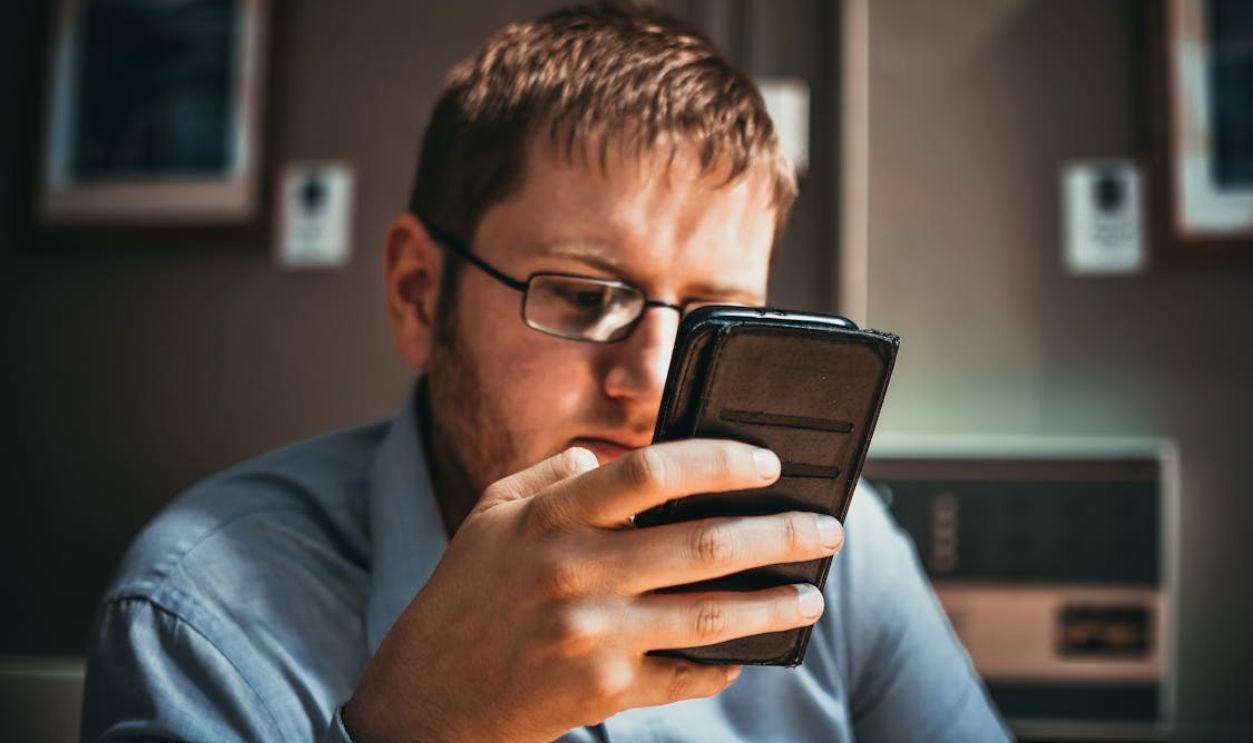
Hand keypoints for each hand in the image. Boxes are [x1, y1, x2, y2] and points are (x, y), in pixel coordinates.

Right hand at [343, 439, 844, 742]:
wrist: (428, 698)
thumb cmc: (465, 594)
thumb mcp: (492, 514)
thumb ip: (555, 474)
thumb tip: (621, 453)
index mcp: (551, 519)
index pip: (650, 472)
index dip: (719, 461)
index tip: (767, 463)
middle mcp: (575, 573)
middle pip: (703, 545)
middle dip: (781, 535)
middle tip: (826, 530)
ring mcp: (594, 637)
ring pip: (711, 616)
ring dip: (773, 605)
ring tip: (811, 594)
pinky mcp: (605, 691)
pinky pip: (687, 676)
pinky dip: (725, 664)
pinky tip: (750, 652)